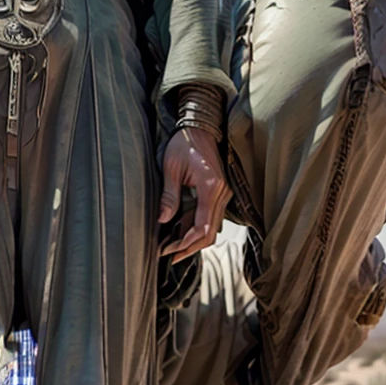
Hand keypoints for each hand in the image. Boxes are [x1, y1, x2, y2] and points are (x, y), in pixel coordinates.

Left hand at [158, 128, 231, 263]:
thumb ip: (169, 196)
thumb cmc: (184, 144)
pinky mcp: (219, 194)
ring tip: (170, 246)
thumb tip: (162, 220)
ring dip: (192, 240)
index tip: (168, 251)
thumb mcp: (171, 168)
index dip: (186, 243)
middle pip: (210, 233)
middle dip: (189, 247)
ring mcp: (223, 194)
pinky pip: (209, 218)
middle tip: (169, 256)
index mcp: (211, 188)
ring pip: (211, 228)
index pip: (203, 227)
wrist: (200, 127)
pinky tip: (177, 232)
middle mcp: (222, 193)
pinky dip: (194, 228)